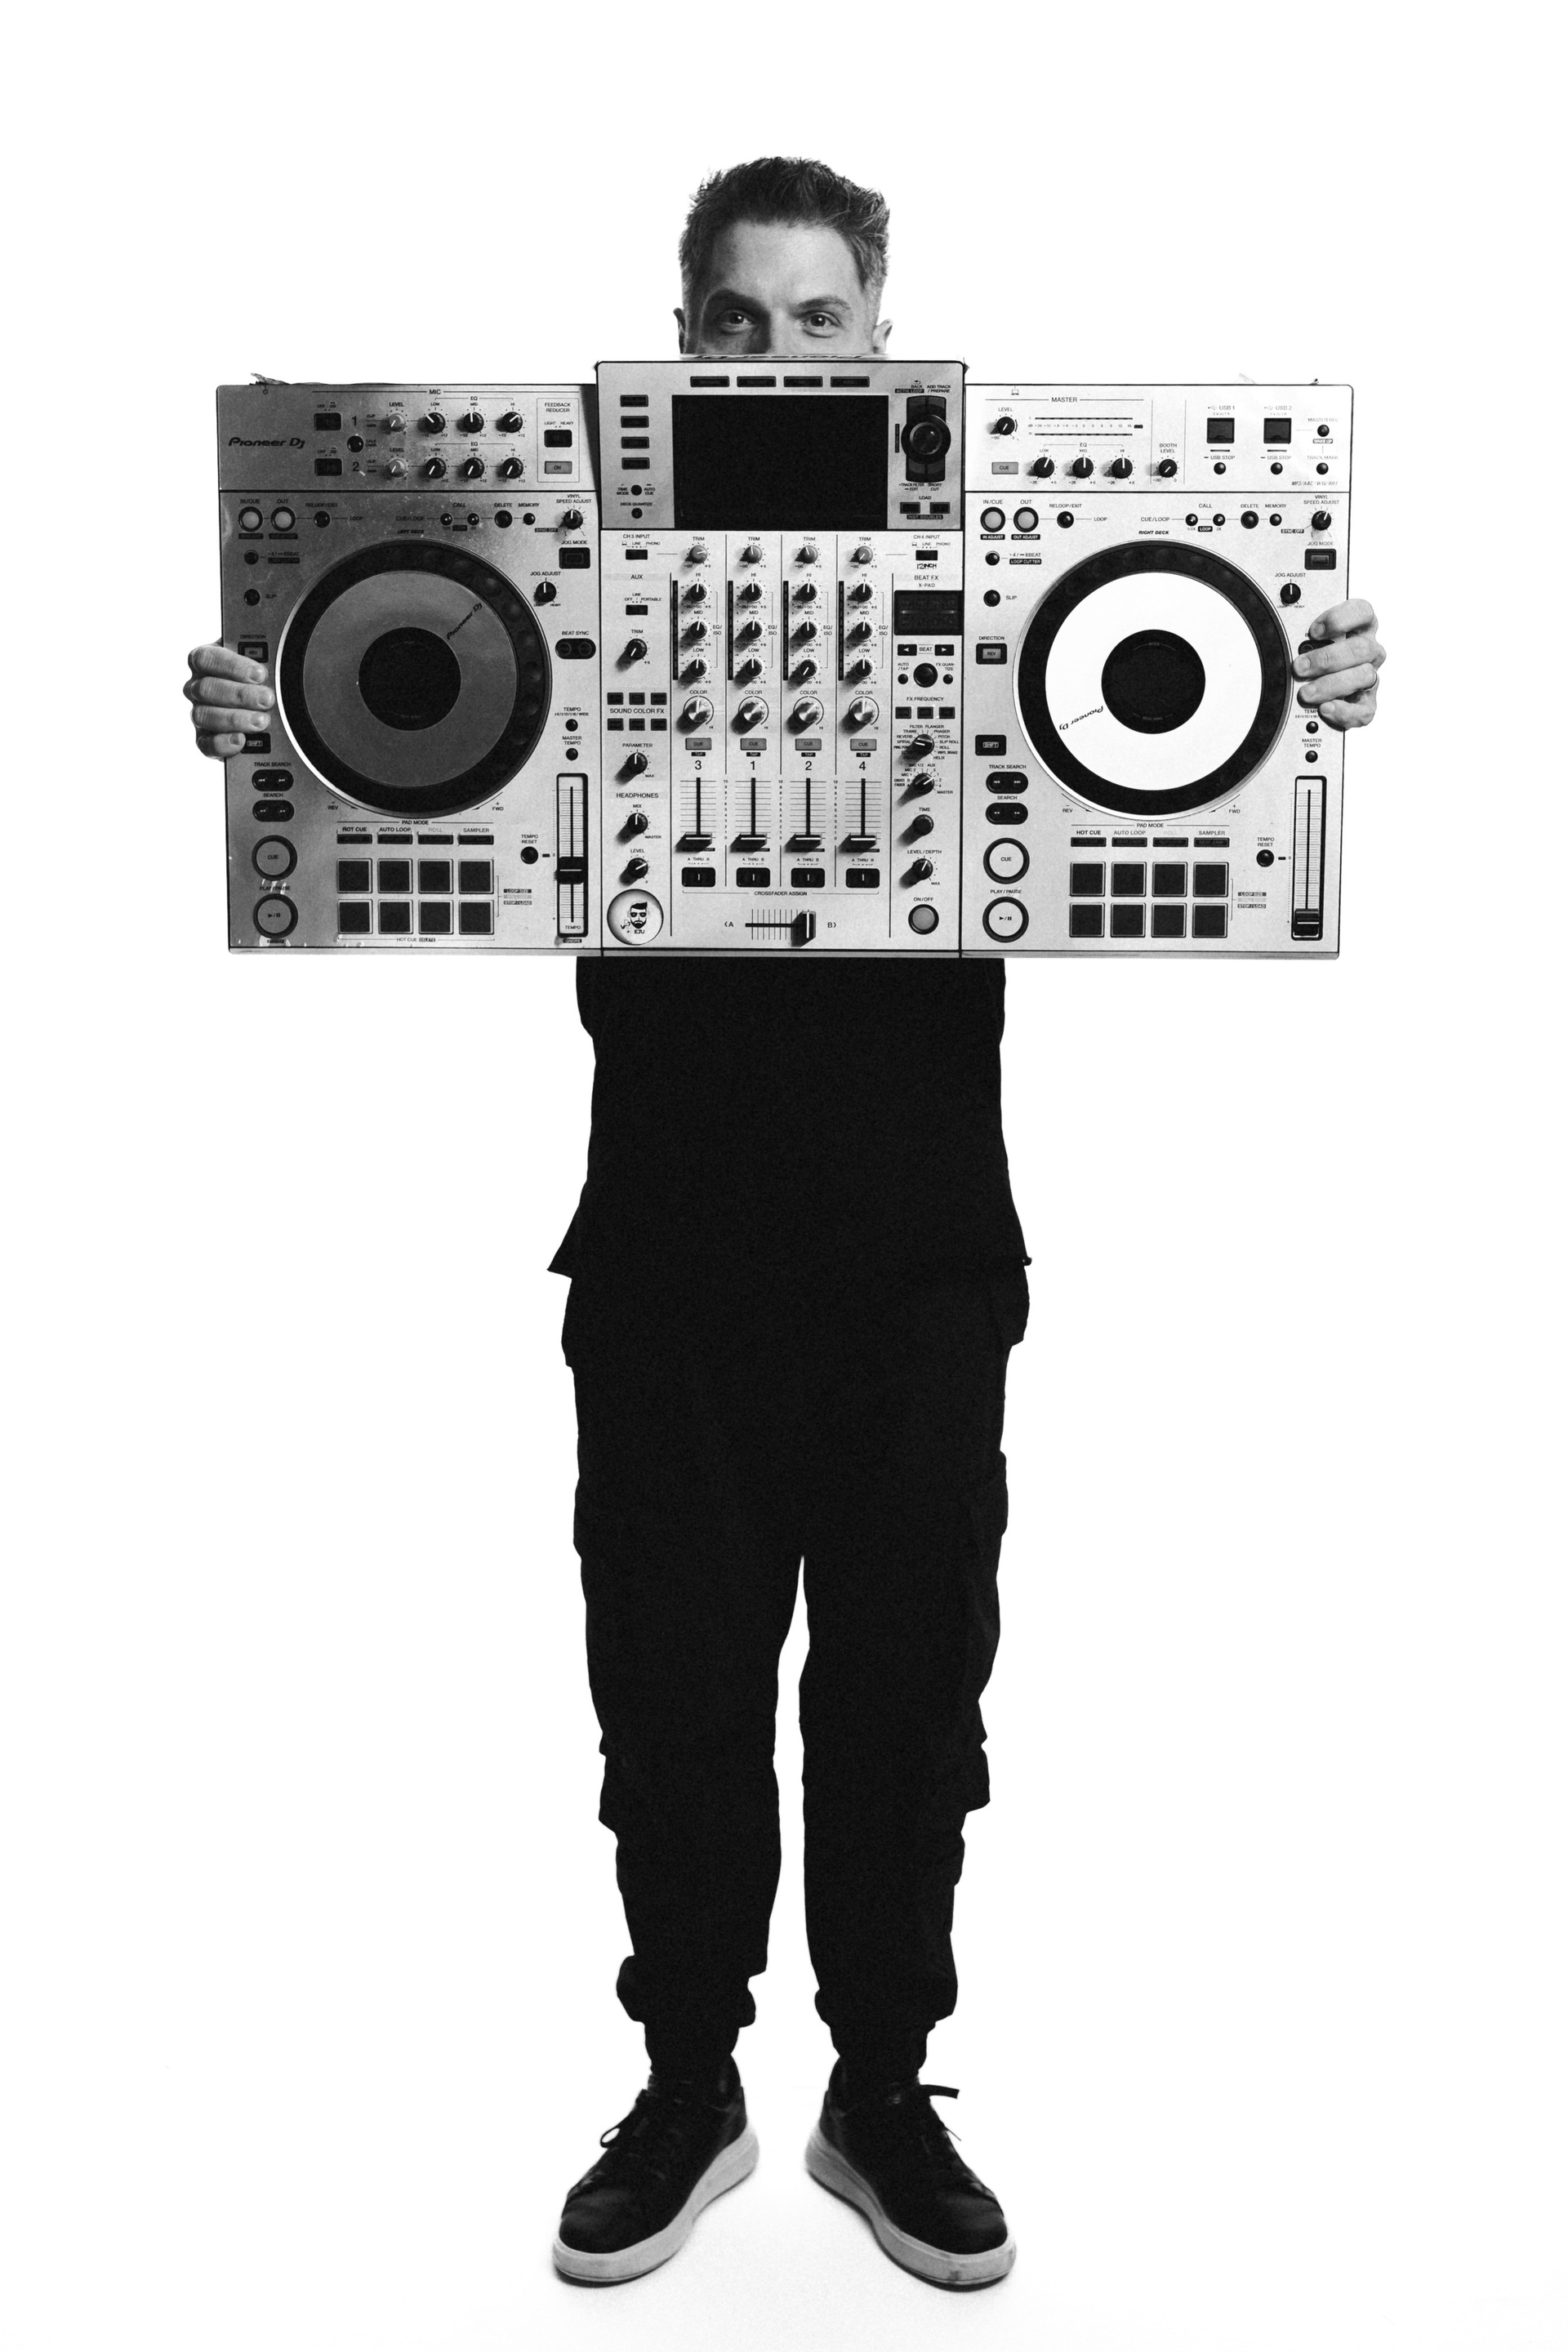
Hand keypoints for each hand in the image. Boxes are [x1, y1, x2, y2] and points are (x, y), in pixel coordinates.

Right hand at [184, 644, 273, 757]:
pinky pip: (205, 744)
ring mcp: (199, 714)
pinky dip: (223, 743)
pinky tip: (241, 740)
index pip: (205, 658)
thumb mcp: (262, 670)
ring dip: (235, 719)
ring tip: (261, 721)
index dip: (232, 666)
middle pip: (206, 688)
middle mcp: (197, 688)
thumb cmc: (260, 684)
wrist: (266, 716)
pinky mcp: (204, 739)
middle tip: (267, 700)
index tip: (259, 674)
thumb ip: (262, 666)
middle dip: (240, 694)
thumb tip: (269, 670)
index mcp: (205, 663)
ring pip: (204, 715)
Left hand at [1291, 599, 1383, 730]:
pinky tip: (1325, 709)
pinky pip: (1364, 710)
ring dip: (1331, 685)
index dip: (1341, 618)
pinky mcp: (1366, 705)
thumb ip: (1299, 636)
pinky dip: (1344, 711)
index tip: (1314, 630)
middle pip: (1361, 649)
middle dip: (1327, 658)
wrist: (1308, 696)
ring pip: (1363, 676)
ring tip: (1306, 693)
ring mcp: (1369, 678)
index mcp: (1358, 628)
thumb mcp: (1302, 644)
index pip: (1363, 612)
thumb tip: (1279, 636)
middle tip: (1299, 667)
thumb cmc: (1310, 662)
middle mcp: (1368, 651)